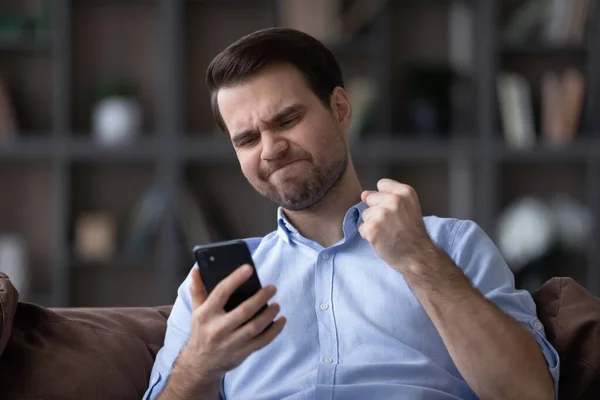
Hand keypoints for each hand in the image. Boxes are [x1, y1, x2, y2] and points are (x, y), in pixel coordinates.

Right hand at [180, 265, 285, 385]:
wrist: (200, 364)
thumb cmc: (201, 331)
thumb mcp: (196, 311)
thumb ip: (198, 290)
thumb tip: (196, 270)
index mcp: (206, 314)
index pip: (221, 292)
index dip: (235, 279)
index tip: (249, 268)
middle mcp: (218, 329)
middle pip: (243, 311)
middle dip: (260, 298)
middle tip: (272, 288)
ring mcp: (231, 342)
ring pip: (255, 327)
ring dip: (269, 314)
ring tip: (276, 305)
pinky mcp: (242, 352)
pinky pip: (262, 341)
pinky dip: (274, 331)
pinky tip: (281, 320)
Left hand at [359, 178, 437, 272]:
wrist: (418, 256)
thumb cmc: (413, 234)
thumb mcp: (409, 208)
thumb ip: (388, 197)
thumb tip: (364, 194)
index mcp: (405, 192)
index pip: (382, 184)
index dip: (383, 197)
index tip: (393, 209)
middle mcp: (394, 200)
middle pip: (370, 199)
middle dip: (376, 211)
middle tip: (391, 224)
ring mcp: (382, 214)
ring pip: (365, 215)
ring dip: (372, 224)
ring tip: (387, 233)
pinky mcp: (372, 228)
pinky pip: (362, 228)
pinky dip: (369, 236)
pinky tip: (382, 240)